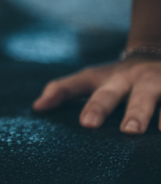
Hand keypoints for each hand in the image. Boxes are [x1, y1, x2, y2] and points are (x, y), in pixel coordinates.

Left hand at [34, 58, 160, 132]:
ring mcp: (151, 80)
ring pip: (145, 96)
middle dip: (100, 107)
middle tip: (90, 124)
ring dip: (140, 112)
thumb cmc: (116, 78)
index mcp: (100, 78)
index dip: (63, 95)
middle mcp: (124, 78)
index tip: (75, 121)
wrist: (154, 54)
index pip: (75, 85)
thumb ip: (62, 91)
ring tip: (136, 130)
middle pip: (110, 93)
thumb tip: (36, 108)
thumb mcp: (90, 79)